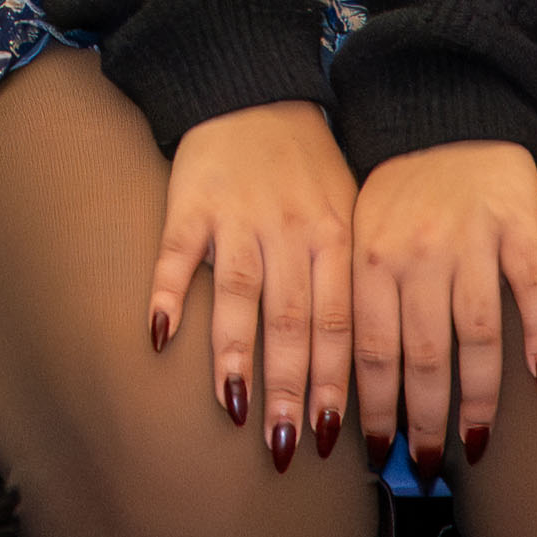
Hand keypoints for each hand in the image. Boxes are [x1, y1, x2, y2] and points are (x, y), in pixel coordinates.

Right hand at [148, 99, 364, 461]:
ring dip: (235, 355)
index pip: (340, 323)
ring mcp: (239, 218)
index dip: (333, 383)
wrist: (255, 91)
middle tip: (285, 445)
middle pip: (293, 322)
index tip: (330, 439)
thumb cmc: (308, 167)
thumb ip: (354, 279)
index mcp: (336, 238)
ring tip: (235, 407)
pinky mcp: (191, 203)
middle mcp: (291, 232)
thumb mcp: (350, 213)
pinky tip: (161, 337)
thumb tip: (374, 364)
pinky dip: (167, 293)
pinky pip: (177, 253)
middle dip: (290, 388)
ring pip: (240, 295)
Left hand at [344, 134, 536, 458]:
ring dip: (477, 398)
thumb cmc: (394, 183)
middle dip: (423, 420)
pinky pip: (534, 289)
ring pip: (477, 336)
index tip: (375, 454)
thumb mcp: (352, 230)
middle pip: (424, 356)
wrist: (443, 106)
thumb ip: (352, 296)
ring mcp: (472, 241)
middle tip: (426, 465)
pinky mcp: (519, 225)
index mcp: (368, 259)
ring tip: (477, 444)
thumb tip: (340, 381)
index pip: (369, 352)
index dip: (373, 409)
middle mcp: (418, 255)